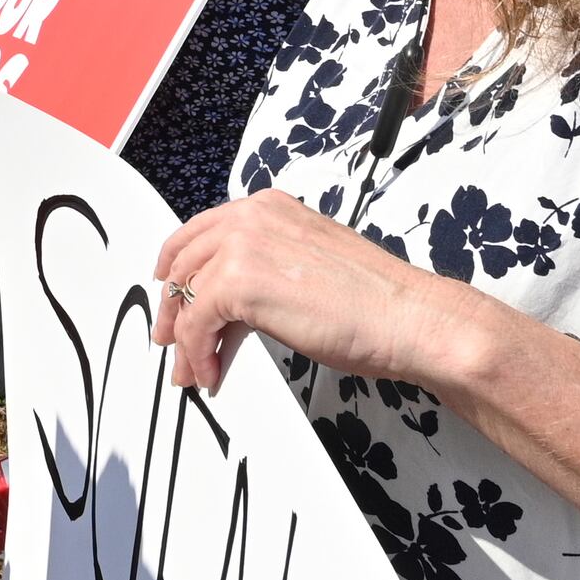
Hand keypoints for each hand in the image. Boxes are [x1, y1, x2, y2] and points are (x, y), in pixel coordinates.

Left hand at [147, 188, 496, 391]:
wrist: (408, 318)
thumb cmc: (375, 302)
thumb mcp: (304, 270)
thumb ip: (261, 274)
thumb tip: (227, 310)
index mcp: (270, 207)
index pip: (202, 232)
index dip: (179, 269)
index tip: (173, 296)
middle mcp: (253, 216)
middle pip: (185, 261)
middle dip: (174, 308)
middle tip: (170, 342)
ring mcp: (244, 245)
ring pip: (186, 295)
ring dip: (185, 339)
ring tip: (191, 369)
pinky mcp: (239, 281)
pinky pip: (196, 322)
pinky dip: (198, 353)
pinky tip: (211, 372)